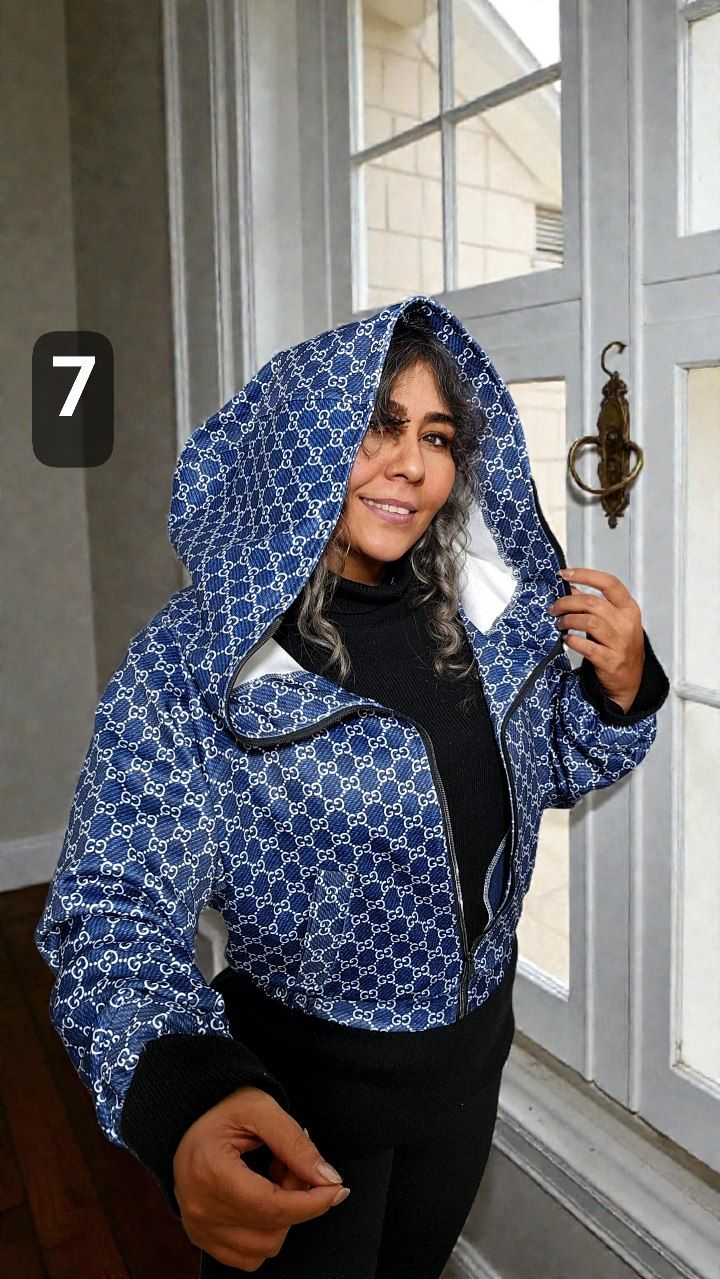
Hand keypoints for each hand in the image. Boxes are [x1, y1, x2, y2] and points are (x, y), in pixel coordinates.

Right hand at [173, 1085, 349, 1270]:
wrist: (189, 1116)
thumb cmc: (222, 1107)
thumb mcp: (261, 1109)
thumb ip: (295, 1143)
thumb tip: (328, 1178)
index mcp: (210, 1171)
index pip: (270, 1206)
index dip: (311, 1203)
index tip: (336, 1189)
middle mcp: (199, 1207)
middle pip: (271, 1228)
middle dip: (298, 1200)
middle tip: (295, 1164)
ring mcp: (198, 1226)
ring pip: (263, 1248)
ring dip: (283, 1218)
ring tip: (275, 1178)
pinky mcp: (201, 1237)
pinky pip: (247, 1256)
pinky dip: (266, 1233)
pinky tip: (263, 1199)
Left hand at [548, 567, 644, 711]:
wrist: (630, 680)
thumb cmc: (619, 645)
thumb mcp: (613, 621)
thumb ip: (593, 604)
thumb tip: (571, 586)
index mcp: (629, 609)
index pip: (609, 583)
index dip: (585, 575)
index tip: (564, 574)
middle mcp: (627, 623)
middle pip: (592, 602)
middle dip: (567, 602)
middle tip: (554, 608)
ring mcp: (620, 643)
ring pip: (589, 622)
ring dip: (568, 620)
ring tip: (560, 623)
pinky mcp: (610, 660)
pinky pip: (586, 646)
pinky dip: (572, 640)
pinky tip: (567, 640)